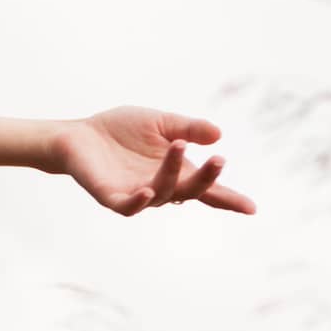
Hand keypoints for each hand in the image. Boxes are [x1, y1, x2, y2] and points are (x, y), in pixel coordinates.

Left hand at [51, 106, 256, 215]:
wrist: (78, 134)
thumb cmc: (120, 130)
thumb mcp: (160, 122)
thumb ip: (188, 128)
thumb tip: (218, 134)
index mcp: (175, 172)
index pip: (206, 189)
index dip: (228, 199)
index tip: (251, 208)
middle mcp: (159, 187)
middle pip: (190, 192)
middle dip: (207, 179)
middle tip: (219, 160)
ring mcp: (135, 194)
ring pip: (162, 192)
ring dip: (172, 171)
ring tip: (178, 145)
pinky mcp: (110, 196)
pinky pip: (127, 206)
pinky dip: (138, 201)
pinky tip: (146, 191)